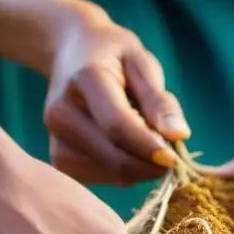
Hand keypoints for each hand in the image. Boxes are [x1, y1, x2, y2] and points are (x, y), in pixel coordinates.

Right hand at [43, 5, 189, 185]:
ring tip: (147, 145)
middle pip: (113, 156)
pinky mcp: (58, 159)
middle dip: (149, 163)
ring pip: (109, 174)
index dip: (148, 146)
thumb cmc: (114, 57)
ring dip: (139, 170)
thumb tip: (179, 135)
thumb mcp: (142, 65)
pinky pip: (100, 179)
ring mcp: (55, 138)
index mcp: (85, 80)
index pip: (116, 125)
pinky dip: (123, 174)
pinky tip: (128, 153)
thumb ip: (159, 101)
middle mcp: (61, 113)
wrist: (71, 54)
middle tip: (171, 153)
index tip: (175, 158)